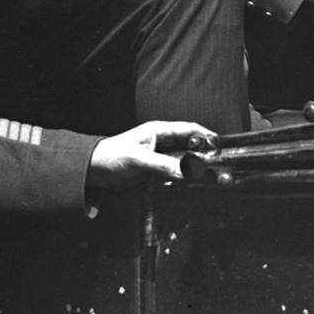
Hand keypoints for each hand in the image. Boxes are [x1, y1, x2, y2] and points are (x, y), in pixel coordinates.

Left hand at [85, 120, 214, 188]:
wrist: (93, 170)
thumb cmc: (111, 156)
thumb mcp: (138, 159)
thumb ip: (161, 165)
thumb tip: (184, 172)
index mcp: (159, 130)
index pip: (190, 129)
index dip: (207, 136)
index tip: (220, 147)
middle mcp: (163, 141)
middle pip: (191, 146)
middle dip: (204, 156)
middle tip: (218, 168)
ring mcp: (160, 155)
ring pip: (185, 161)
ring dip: (194, 169)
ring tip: (208, 178)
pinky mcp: (156, 169)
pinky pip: (175, 172)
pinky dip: (183, 178)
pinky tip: (189, 184)